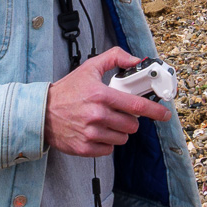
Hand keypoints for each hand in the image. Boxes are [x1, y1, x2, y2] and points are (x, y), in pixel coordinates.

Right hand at [44, 47, 171, 157]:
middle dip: (131, 120)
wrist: (41, 113)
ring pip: (122, 138)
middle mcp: (97, 115)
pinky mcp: (84, 148)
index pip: (136, 105)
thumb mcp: (90, 68)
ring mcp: (90, 133)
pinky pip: (109, 149)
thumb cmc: (67, 91)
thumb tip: (136, 60)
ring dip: (119, 131)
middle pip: (132, 125)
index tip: (165, 114)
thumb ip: (115, 58)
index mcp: (101, 95)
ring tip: (106, 122)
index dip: (155, 111)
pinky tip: (97, 132)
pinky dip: (107, 142)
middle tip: (120, 113)